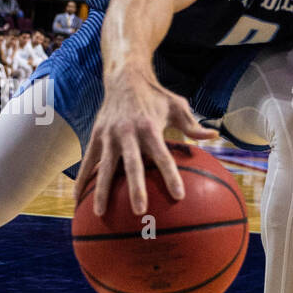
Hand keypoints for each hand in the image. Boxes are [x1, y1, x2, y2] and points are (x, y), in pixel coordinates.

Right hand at [76, 68, 218, 216]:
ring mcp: (108, 135)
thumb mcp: (177, 105)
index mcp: (149, 127)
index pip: (162, 155)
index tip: (178, 195)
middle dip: (135, 188)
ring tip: (101, 214)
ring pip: (104, 167)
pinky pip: (88, 162)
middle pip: (131, 165)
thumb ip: (192, 125)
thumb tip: (214, 135)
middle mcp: (127, 132)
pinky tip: (78, 199)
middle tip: (140, 211)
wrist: (124, 78)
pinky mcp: (95, 137)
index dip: (170, 175)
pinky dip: (82, 180)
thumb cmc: (154, 96)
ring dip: (101, 191)